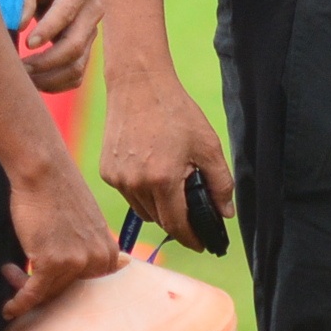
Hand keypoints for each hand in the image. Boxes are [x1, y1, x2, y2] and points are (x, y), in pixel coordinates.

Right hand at [0, 154, 117, 319]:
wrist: (45, 171)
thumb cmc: (60, 192)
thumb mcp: (87, 222)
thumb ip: (93, 246)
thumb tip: (112, 267)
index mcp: (108, 249)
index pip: (88, 285)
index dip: (63, 283)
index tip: (44, 276)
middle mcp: (98, 258)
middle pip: (65, 290)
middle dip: (40, 284)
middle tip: (18, 271)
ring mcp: (77, 262)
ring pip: (47, 291)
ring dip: (23, 285)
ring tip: (9, 269)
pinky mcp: (53, 262)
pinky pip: (33, 294)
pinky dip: (19, 303)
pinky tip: (8, 308)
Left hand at [19, 0, 100, 93]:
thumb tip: (20, 25)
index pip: (67, 15)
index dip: (47, 31)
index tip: (25, 44)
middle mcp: (92, 10)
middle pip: (74, 46)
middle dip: (45, 62)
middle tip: (17, 68)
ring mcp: (91, 30)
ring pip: (77, 66)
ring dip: (49, 78)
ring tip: (21, 79)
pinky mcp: (84, 44)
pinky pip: (76, 73)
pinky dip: (56, 84)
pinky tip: (32, 82)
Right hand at [100, 63, 235, 252]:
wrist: (139, 86)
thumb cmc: (176, 112)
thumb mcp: (207, 144)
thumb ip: (220, 182)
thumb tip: (225, 214)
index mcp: (163, 179)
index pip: (177, 225)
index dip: (192, 238)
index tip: (203, 244)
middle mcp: (135, 184)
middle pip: (159, 219)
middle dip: (178, 220)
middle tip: (193, 210)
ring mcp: (117, 179)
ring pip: (142, 209)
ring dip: (159, 206)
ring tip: (172, 183)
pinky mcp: (105, 172)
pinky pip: (128, 194)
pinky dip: (142, 191)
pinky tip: (152, 169)